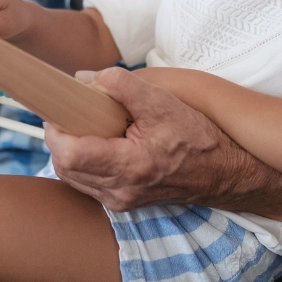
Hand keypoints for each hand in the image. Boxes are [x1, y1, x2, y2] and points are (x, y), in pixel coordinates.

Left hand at [46, 68, 254, 211]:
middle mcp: (120, 190)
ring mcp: (121, 201)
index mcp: (129, 166)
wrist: (225, 173)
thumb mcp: (162, 102)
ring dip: (69, 151)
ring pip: (72, 178)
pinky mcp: (123, 202)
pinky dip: (83, 163)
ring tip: (86, 126)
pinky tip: (98, 143)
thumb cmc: (198, 137)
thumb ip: (122, 85)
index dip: (56, 131)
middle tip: (72, 115)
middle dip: (60, 139)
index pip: (69, 156)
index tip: (62, 111)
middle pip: (64, 168)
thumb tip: (84, 78)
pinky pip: (87, 183)